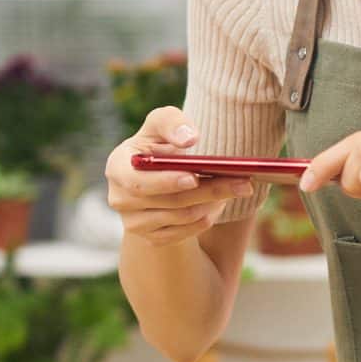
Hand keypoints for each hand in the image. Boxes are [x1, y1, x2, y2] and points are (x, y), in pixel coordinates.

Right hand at [106, 108, 248, 247]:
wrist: (158, 174)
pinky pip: (186, 232)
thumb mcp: (162, 123)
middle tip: (243, 182)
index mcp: (117, 168)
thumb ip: (173, 123)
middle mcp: (121, 199)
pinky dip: (207, 217)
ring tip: (237, 186)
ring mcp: (135, 223)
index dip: (165, 182)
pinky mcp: (152, 238)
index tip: (193, 177)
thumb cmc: (159, 143)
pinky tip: (219, 201)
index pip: (138, 182)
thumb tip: (188, 139)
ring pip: (182, 217)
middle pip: (169, 202)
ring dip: (212, 202)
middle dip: (208, 191)